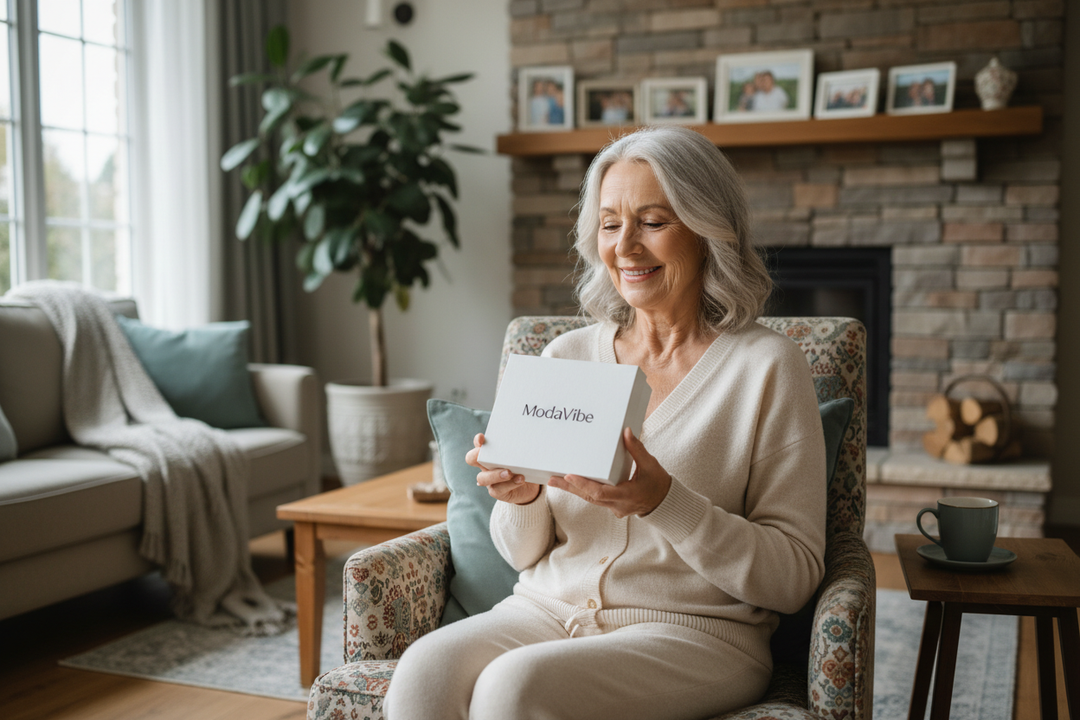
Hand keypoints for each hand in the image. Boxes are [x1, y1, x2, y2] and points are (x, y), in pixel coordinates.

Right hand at [465, 433, 541, 504]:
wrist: (528, 487)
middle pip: (471, 459)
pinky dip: (510, 484)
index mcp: (490, 454)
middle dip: (477, 456)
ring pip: (482, 478)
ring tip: (509, 473)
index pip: (478, 444)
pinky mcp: (496, 492)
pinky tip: (520, 479)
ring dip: (496, 474)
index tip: (482, 438)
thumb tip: (527, 441)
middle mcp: (485, 466)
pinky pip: (497, 489)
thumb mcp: (522, 457)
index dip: (477, 441)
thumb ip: (519, 450)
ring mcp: (489, 480)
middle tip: (491, 456)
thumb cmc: (523, 467)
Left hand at [547, 427, 670, 517]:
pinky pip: (594, 499)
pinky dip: (582, 490)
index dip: (584, 484)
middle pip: (589, 497)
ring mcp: (614, 508)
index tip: (570, 476)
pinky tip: (570, 483)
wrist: (664, 502)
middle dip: (570, 487)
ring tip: (554, 479)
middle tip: (551, 478)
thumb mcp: (650, 464)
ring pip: (590, 499)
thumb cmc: (658, 482)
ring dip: (573, 489)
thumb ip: (637, 449)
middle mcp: (617, 505)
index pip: (601, 492)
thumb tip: (626, 432)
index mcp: (627, 495)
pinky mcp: (612, 507)